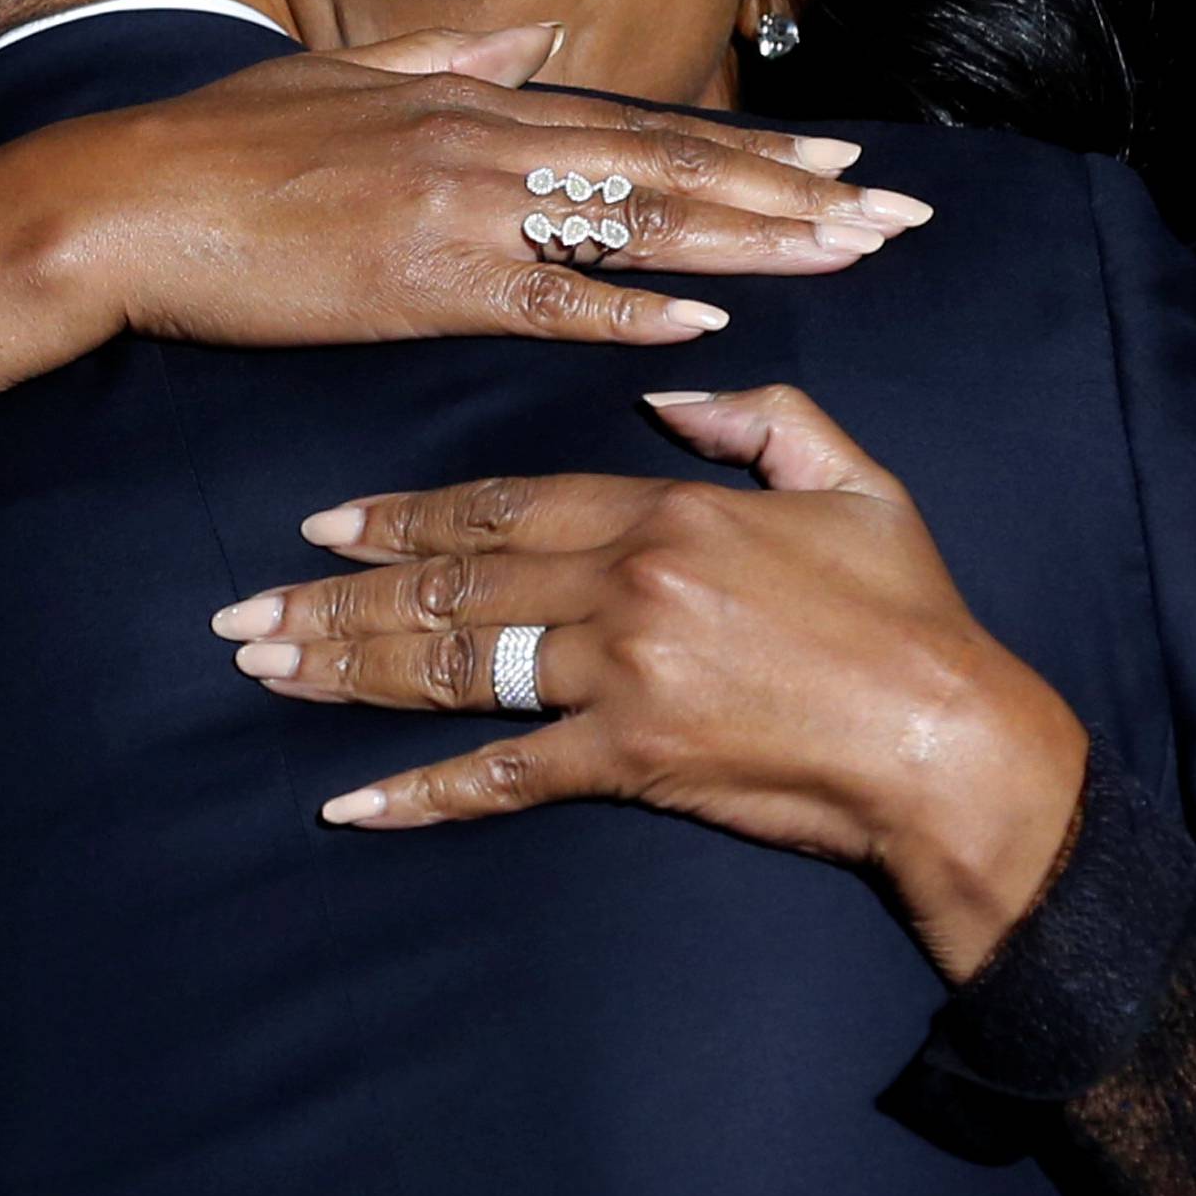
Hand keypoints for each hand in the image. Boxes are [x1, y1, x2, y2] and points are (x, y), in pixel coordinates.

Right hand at [0, 26, 930, 427]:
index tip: (839, 159)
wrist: (126, 199)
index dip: (751, 148)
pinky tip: (707, 316)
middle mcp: (486, 141)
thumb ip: (447, 62)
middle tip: (894, 211)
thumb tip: (530, 48)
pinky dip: (628, 304)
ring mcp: (459, 210)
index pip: (643, 128)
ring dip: (748, 239)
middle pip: (669, 169)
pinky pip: (545, 295)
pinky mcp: (416, 281)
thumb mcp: (346, 79)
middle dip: (792, 193)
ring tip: (845, 252)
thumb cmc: (224, 145)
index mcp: (473, 101)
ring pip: (632, 224)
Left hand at [211, 382, 1086, 982]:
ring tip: (266, 675)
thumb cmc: (907, 609)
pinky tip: (351, 804)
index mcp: (662, 512)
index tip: (324, 523)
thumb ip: (756, 416)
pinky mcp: (630, 766)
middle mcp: (620, 587)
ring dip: (348, 673)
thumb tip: (668, 390)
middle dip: (337, 598)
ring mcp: (618, 679)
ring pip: (454, 668)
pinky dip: (423, 794)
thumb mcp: (849, 478)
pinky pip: (506, 778)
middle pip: (451, 584)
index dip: (404, 513)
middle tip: (244, 612)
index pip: (502, 503)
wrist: (951, 742)